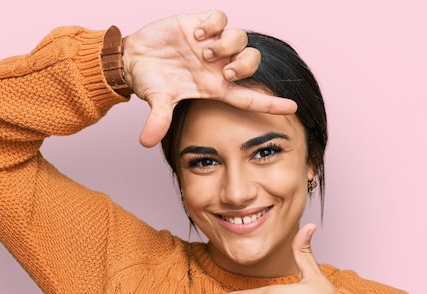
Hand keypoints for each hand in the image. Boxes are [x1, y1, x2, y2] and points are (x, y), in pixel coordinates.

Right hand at [122, 10, 296, 146]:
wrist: (133, 58)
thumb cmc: (150, 81)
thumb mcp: (157, 100)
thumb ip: (158, 120)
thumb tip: (145, 142)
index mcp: (215, 88)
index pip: (249, 98)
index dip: (272, 104)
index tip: (292, 108)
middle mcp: (218, 66)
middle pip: (252, 63)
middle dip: (244, 66)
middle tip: (221, 69)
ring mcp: (212, 44)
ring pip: (241, 38)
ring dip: (226, 44)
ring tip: (203, 49)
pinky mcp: (201, 23)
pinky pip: (222, 18)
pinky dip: (214, 24)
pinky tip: (196, 33)